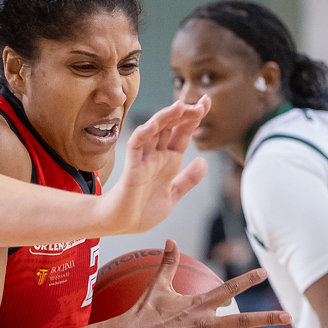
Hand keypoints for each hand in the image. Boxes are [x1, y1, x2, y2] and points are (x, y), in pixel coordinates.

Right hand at [104, 97, 211, 234]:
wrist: (121, 225)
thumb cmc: (142, 211)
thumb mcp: (172, 195)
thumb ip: (188, 179)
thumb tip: (203, 161)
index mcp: (168, 161)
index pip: (182, 133)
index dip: (193, 118)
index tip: (206, 102)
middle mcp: (156, 156)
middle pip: (170, 127)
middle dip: (184, 113)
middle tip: (200, 103)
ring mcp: (143, 160)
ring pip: (153, 131)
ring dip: (165, 117)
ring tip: (180, 106)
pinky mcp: (131, 168)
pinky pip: (136, 145)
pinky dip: (143, 133)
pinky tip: (153, 124)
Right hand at [122, 240, 291, 327]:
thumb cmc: (143, 311)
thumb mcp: (157, 284)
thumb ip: (168, 263)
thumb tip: (170, 240)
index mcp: (200, 304)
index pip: (229, 289)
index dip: (247, 280)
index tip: (264, 273)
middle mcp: (206, 324)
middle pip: (244, 321)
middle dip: (268, 319)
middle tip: (289, 317)